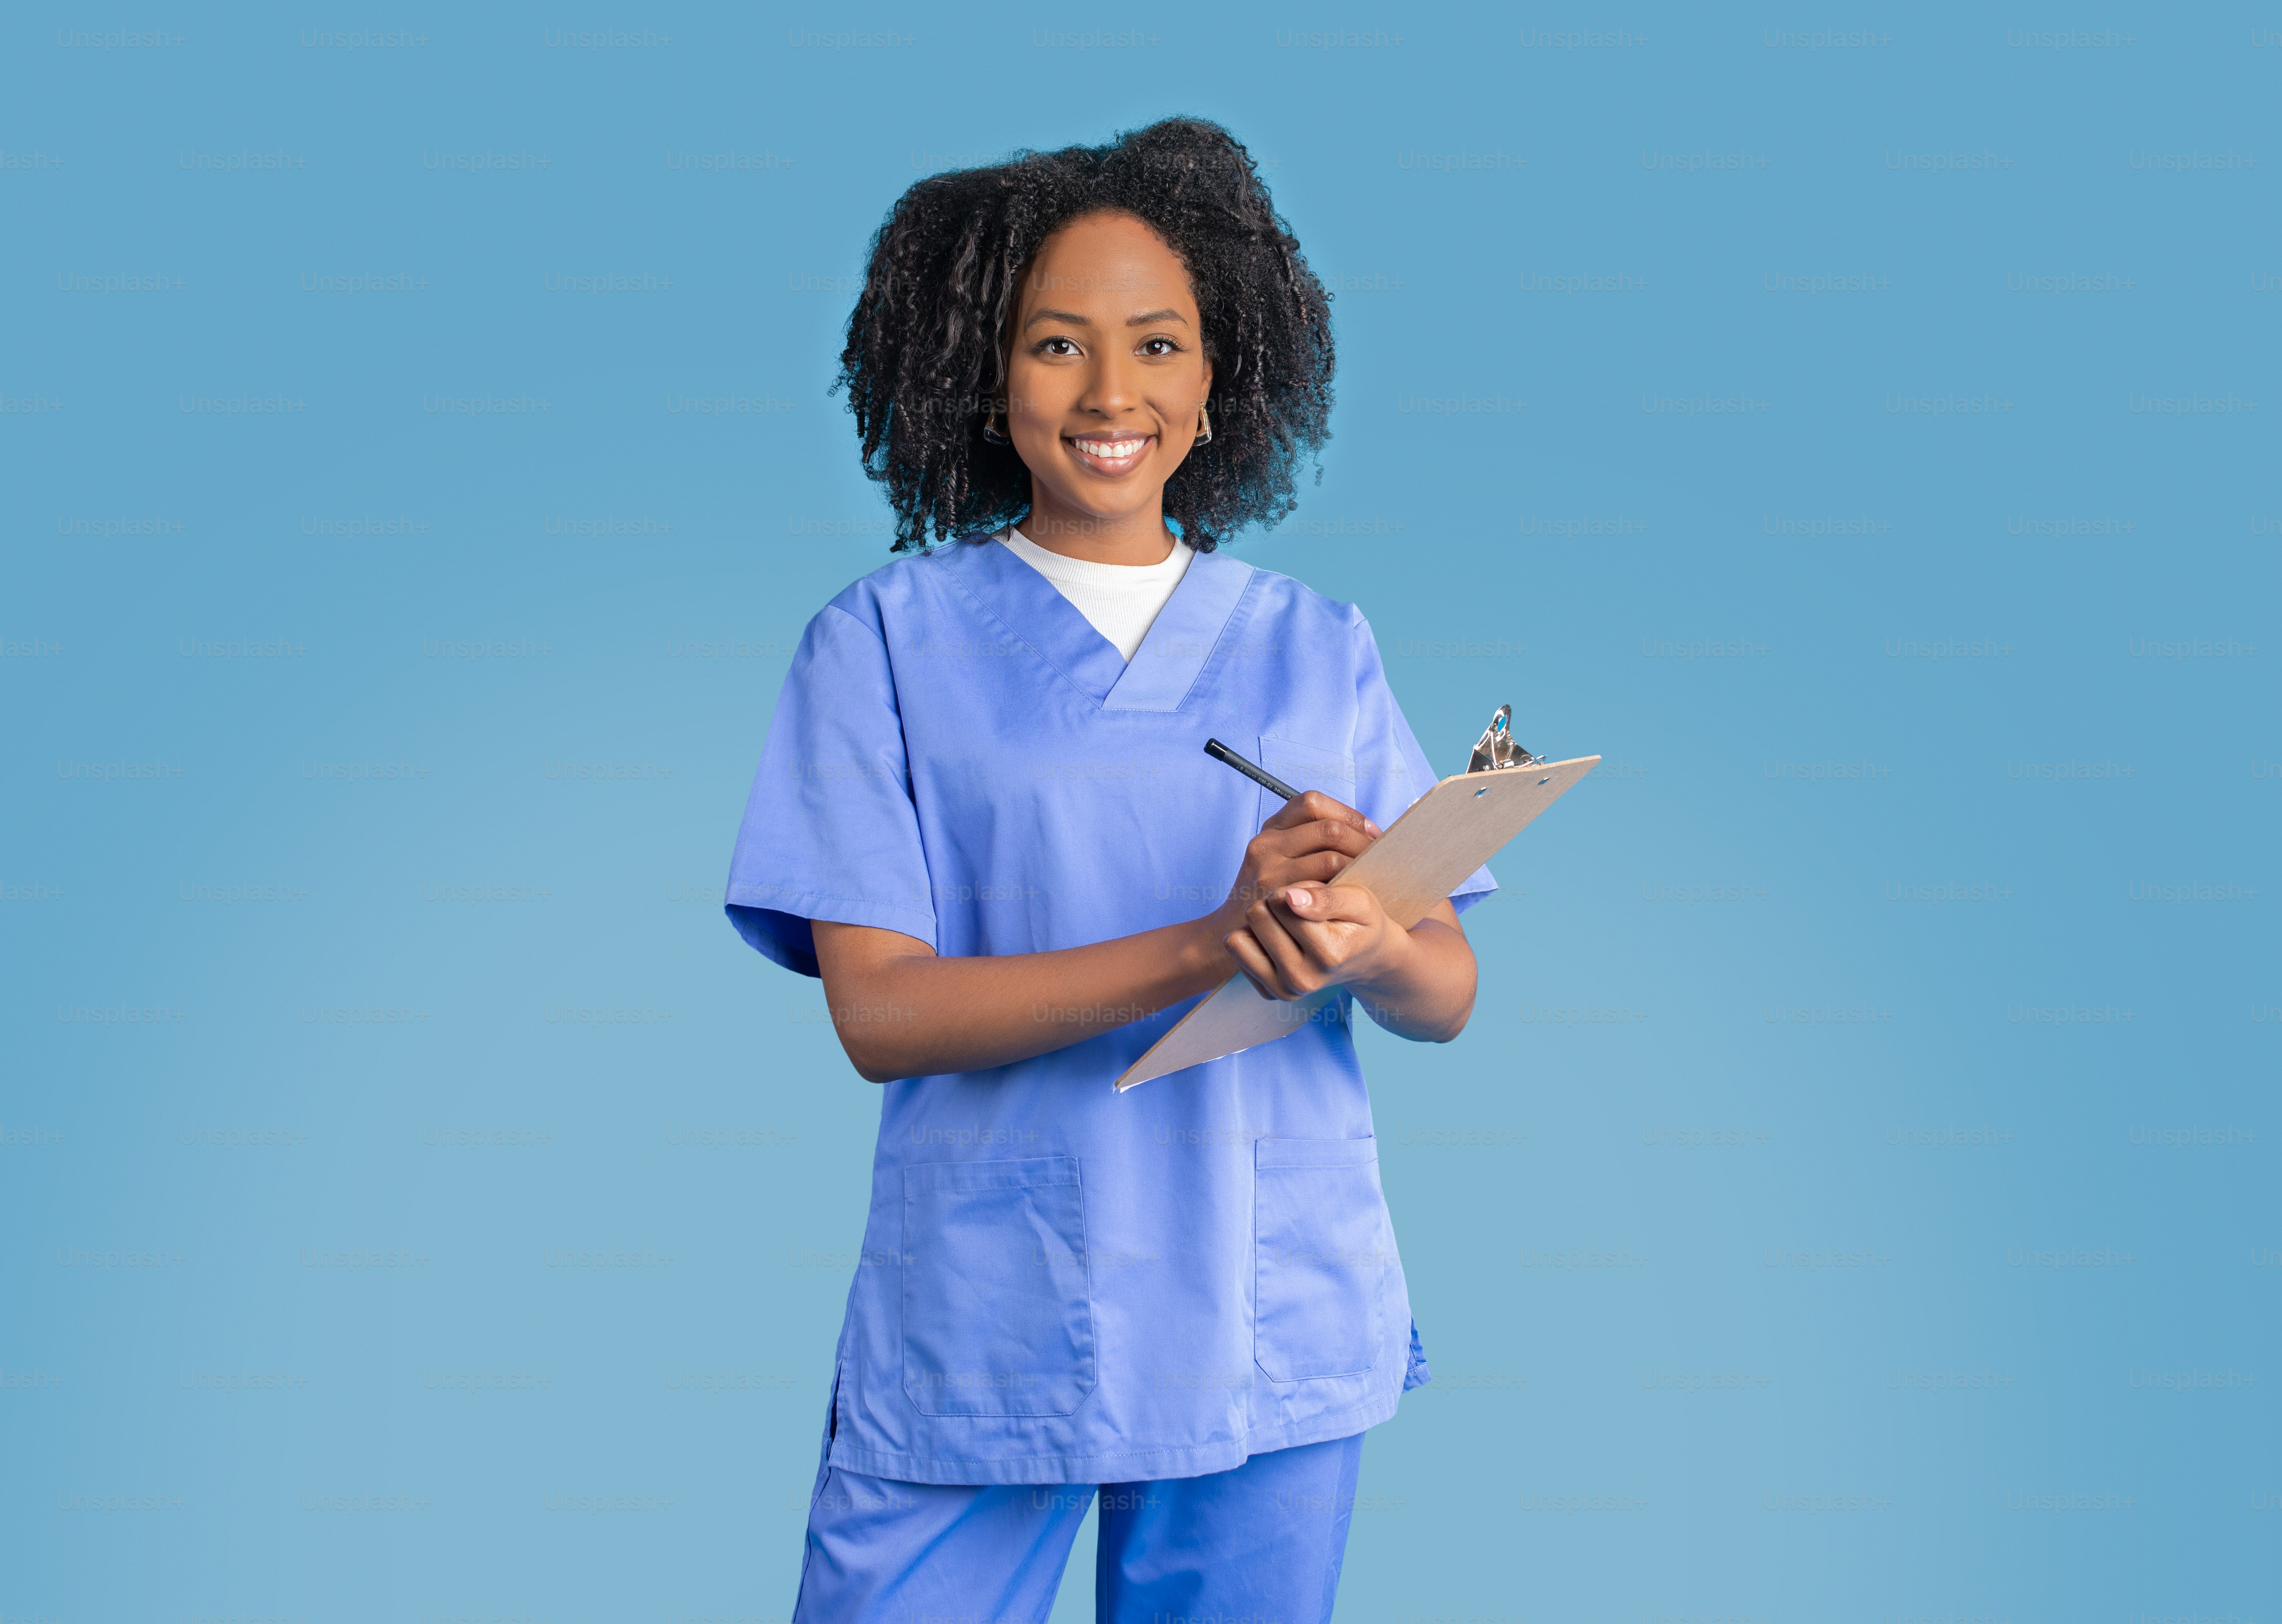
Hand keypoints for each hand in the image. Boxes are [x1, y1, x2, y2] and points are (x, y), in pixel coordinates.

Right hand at [1199, 790, 1380, 949]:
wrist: (1234, 932)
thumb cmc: (1269, 893)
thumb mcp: (1278, 858)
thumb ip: (1308, 841)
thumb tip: (1365, 832)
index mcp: (1271, 828)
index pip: (1312, 802)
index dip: (1346, 813)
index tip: (1369, 831)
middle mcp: (1267, 844)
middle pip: (1327, 827)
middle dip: (1360, 840)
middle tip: (1379, 855)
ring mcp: (1269, 871)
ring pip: (1331, 856)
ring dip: (1359, 864)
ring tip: (1372, 874)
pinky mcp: (1277, 898)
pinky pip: (1324, 886)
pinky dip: (1346, 886)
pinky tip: (1354, 893)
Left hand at [1227, 877, 1409, 1002]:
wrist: (1364, 959)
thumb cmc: (1361, 923)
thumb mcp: (1359, 901)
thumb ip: (1327, 898)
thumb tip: (1289, 897)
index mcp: (1329, 955)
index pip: (1283, 902)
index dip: (1296, 888)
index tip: (1315, 896)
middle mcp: (1303, 979)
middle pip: (1259, 915)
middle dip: (1276, 903)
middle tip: (1302, 912)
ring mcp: (1283, 990)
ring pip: (1240, 935)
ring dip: (1262, 921)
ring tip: (1290, 925)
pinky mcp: (1267, 993)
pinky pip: (1236, 949)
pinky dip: (1253, 939)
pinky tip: (1279, 941)